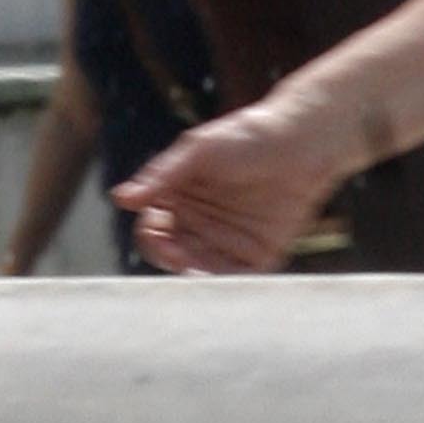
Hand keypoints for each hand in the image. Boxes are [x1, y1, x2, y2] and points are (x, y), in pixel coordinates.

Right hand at [114, 95, 358, 274]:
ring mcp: (228, 242)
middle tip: (176, 254)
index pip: (153, 229)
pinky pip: (237, 280)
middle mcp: (200, 224)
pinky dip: (226, 286)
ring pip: (201, 271)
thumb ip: (162, 175)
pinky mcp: (258, 255)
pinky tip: (220, 283)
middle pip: (173, 255)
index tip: (155, 231)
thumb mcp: (199, 150)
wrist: (303, 142)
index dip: (151, 235)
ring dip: (195, 276)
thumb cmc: (246, 137)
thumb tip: (120, 198)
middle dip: (170, 258)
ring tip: (195, 271)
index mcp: (179, 198)